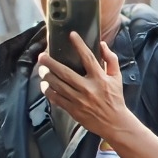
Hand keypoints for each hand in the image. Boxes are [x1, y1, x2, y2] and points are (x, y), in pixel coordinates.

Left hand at [40, 32, 144, 148]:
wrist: (114, 122)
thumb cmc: (115, 98)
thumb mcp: (116, 77)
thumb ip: (110, 59)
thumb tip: (102, 45)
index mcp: (99, 78)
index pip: (88, 57)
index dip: (79, 45)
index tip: (71, 35)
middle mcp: (88, 88)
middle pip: (65, 72)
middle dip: (51, 63)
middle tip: (42, 56)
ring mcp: (79, 100)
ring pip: (58, 86)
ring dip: (47, 77)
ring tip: (41, 70)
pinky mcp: (73, 110)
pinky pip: (57, 99)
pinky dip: (49, 92)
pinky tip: (44, 86)